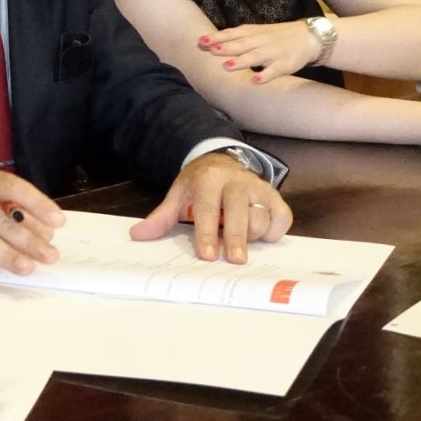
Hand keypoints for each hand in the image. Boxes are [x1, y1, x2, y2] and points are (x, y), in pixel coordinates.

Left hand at [129, 153, 292, 262]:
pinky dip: (275, 230)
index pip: (208, 209)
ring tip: (240, 242)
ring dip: (252, 235)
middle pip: (239, 213)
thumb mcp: (177, 196)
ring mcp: (257, 187)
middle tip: (234, 260)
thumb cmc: (199, 185)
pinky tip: (262, 236)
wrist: (220, 160)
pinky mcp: (274, 195)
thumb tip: (138, 234)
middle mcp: (236, 181)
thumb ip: (161, 218)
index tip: (206, 255)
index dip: (207, 233)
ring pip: (261, 217)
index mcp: (208, 180)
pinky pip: (282, 217)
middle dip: (236, 238)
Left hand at [199, 20, 321, 82]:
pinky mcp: (284, 65)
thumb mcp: (257, 32)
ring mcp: (273, 53)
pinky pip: (274, 71)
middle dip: (224, 47)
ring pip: (255, 57)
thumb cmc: (276, 36)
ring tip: (226, 66)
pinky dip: (265, 76)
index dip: (217, 37)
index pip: (232, 34)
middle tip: (208, 49)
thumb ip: (237, 37)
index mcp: (253, 33)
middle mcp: (261, 42)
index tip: (200, 40)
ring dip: (241, 61)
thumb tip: (212, 43)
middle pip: (241, 44)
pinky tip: (255, 81)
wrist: (309, 37)